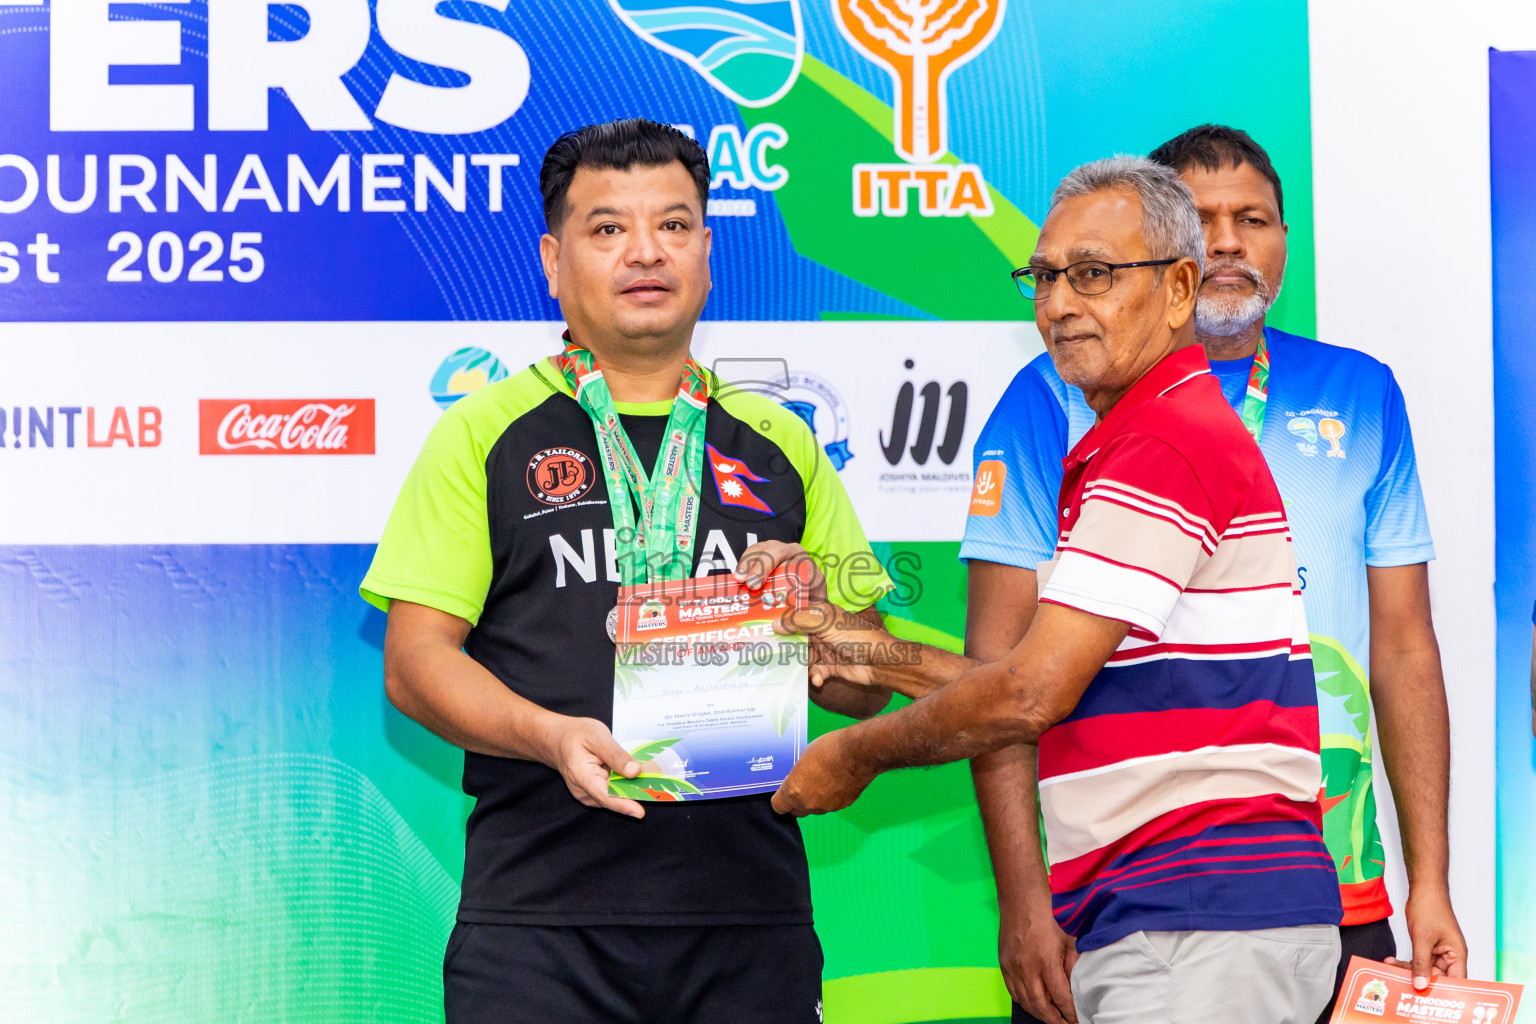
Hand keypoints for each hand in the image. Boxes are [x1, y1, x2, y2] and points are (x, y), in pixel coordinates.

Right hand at [544, 716, 644, 818]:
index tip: (640, 813)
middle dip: (635, 793)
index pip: (605, 796)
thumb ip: (616, 755)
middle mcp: (584, 791)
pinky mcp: (594, 793)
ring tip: (646, 776)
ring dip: (631, 789)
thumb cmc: (576, 735)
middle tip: (656, 786)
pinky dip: (624, 786)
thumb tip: (635, 772)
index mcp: (582, 776)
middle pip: (613, 798)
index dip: (623, 805)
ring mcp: (588, 794)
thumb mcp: (597, 736)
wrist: (558, 740)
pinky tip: (632, 775)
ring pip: (614, 796)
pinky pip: (612, 792)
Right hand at [736, 540, 892, 689]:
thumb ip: (800, 621)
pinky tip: (818, 680)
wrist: (882, 662)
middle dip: (783, 646)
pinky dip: (815, 677)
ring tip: (787, 671)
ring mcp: (825, 649)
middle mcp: (821, 630)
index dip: (778, 618)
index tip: (759, 625)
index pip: (794, 612)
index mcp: (821, 614)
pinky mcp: (830, 667)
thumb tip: (774, 623)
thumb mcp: (826, 624)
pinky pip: (814, 672)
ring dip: (798, 665)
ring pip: (802, 657)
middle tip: (764, 653)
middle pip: (795, 638)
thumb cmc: (857, 636)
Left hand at [771, 728, 874, 815]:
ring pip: (815, 808)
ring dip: (816, 798)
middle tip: (803, 785)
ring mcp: (826, 807)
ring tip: (824, 779)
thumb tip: (800, 777)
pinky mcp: (842, 805)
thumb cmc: (829, 749)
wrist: (857, 753)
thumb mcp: (804, 756)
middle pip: (797, 811)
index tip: (784, 791)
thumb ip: (799, 773)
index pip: (779, 807)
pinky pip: (832, 804)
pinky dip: (832, 796)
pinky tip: (837, 780)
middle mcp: (808, 803)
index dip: (781, 799)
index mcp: (794, 791)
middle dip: (797, 801)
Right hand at [999, 898, 1078, 1023]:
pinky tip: (1033, 1004)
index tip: (1076, 1019)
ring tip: (1050, 1018)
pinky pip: (1013, 992)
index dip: (1069, 1013)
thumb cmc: (1048, 918)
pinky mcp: (1004, 965)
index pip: (1060, 998)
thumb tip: (1075, 988)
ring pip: (1025, 1002)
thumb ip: (1073, 966)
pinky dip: (1024, 1002)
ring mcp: (1013, 968)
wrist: (1022, 901)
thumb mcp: (1069, 941)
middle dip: (1054, 1020)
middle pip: (1040, 1006)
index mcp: (1047, 962)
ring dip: (1039, 1013)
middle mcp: (1027, 968)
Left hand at [1385, 889, 1466, 988]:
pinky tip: (1391, 962)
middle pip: (1438, 977)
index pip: (1456, 982)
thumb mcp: (1423, 939)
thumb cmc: (1430, 908)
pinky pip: (1418, 961)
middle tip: (1402, 986)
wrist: (1423, 889)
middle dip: (1420, 982)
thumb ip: (1421, 963)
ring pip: (1424, 969)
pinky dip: (1406, 962)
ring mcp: (1438, 952)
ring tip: (1390, 969)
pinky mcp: (1427, 947)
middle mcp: (1450, 956)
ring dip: (1408, 970)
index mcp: (1457, 955)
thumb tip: (1420, 985)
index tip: (1431, 1000)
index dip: (1446, 993)